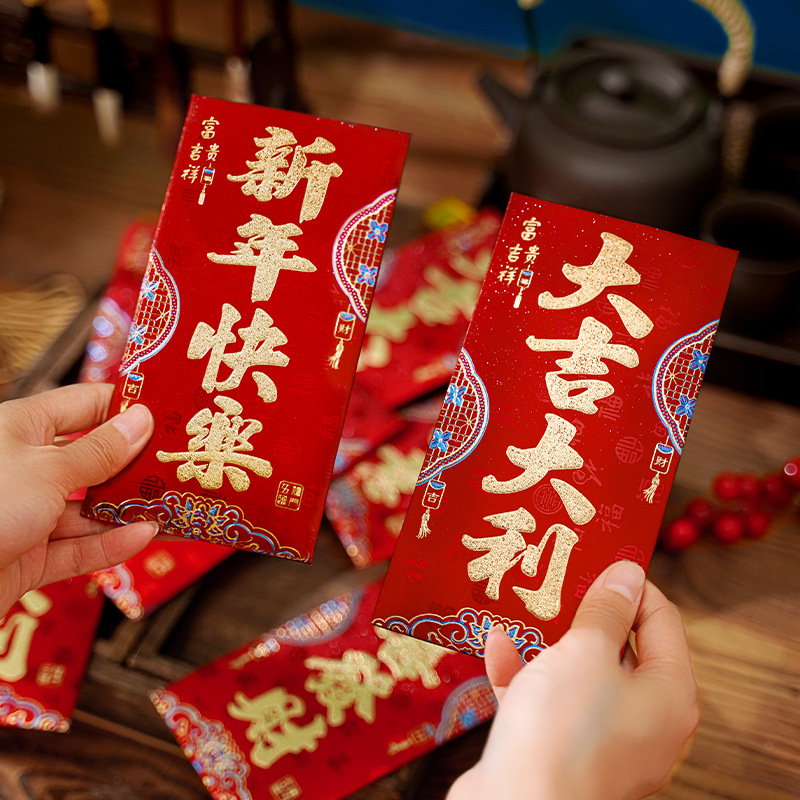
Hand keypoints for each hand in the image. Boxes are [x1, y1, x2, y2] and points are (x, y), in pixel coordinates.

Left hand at [0, 382, 156, 615]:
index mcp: (22, 429)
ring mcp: (28, 513)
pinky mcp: (28, 556)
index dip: (126, 405)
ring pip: (89, 509)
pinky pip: (77, 548)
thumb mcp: (49, 471)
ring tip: (170, 505)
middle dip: (134, 464)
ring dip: (129, 510)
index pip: (85, 405)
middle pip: (93, 459)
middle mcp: (26, 468)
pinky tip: (143, 536)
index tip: (169, 410)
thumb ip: (100, 451)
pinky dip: (110, 545)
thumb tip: (142, 421)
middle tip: (178, 462)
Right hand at [448, 560, 698, 799]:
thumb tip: (630, 573)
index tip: (599, 556)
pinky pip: (547, 702)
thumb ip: (607, 610)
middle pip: (620, 648)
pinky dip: (524, 675)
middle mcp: (644, 721)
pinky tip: (495, 645)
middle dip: (584, 612)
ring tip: (524, 606)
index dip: (632, 585)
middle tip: (558, 576)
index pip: (662, 620)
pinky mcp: (561, 753)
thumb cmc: (562, 730)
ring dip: (548, 641)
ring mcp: (602, 741)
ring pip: (579, 675)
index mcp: (668, 696)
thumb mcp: (586, 652)